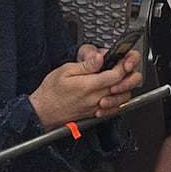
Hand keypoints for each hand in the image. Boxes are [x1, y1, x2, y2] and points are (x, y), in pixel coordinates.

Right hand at [29, 45, 143, 129]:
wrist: (43, 111)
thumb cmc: (51, 92)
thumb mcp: (65, 70)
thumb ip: (86, 65)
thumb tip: (100, 57)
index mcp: (88, 85)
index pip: (116, 75)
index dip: (122, 65)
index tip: (120, 59)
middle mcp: (95, 99)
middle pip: (122, 86)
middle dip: (126, 75)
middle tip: (122, 67)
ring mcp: (97, 108)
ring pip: (122, 99)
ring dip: (124, 88)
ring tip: (118, 78)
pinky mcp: (96, 114)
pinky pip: (115, 109)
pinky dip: (119, 100)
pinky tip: (113, 92)